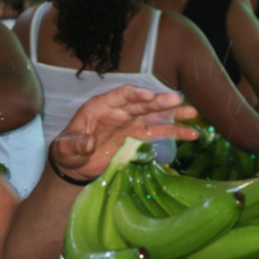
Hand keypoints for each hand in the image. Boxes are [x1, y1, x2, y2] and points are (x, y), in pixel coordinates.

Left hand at [50, 86, 197, 181]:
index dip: (134, 94)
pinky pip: (158, 133)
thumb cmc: (67, 151)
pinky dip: (174, 133)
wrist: (75, 165)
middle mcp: (119, 112)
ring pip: (154, 116)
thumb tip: (87, 142)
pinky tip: (192, 134)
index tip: (148, 96)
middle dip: (159, 102)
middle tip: (177, 100)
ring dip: (173, 115)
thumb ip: (75, 144)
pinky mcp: (137, 138)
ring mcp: (130, 124)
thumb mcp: (65, 148)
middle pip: (142, 104)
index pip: (119, 95)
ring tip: (192, 114)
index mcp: (100, 107)